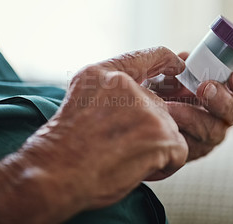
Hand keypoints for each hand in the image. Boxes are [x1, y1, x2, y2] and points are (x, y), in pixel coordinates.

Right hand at [17, 48, 187, 211]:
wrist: (54, 175)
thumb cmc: (63, 147)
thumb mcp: (82, 101)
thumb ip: (112, 91)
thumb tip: (143, 96)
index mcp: (103, 74)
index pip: (146, 56)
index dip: (166, 60)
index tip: (176, 66)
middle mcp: (126, 85)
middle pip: (158, 104)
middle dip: (148, 128)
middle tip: (122, 145)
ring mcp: (145, 108)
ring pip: (168, 128)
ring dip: (154, 147)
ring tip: (125, 158)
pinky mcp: (159, 133)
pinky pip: (178, 150)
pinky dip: (165, 164)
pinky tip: (140, 168)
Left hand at [147, 52, 232, 160]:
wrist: (138, 115)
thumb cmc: (157, 90)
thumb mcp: (165, 72)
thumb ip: (177, 63)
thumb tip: (184, 58)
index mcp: (223, 90)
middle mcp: (221, 114)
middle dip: (221, 99)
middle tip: (204, 88)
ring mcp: (210, 134)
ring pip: (214, 130)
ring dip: (192, 116)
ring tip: (169, 106)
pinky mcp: (193, 151)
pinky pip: (192, 147)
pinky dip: (178, 133)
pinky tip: (164, 122)